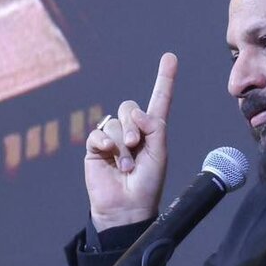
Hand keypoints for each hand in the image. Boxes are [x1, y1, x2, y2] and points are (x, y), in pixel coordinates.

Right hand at [85, 53, 176, 229]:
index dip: (164, 79)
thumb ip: (153, 127)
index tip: (170, 57)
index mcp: (152, 131)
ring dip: (122, 144)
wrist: (126, 207)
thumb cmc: (147, 184)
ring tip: (125, 165)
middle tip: (136, 144)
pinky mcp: (96, 149)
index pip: (159, 100)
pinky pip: (98, 133)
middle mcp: (132, 131)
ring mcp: (113, 140)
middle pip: (129, 107)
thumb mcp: (159, 152)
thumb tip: (133, 112)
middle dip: (133, 124)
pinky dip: (104, 143)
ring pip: (114, 123)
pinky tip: (109, 155)